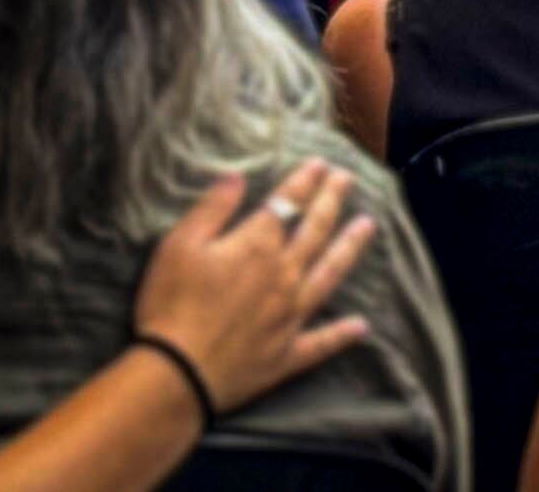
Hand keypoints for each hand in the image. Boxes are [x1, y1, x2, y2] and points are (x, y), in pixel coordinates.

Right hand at [130, 164, 375, 414]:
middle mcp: (284, 275)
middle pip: (316, 230)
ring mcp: (291, 314)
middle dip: (333, 201)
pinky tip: (362, 327)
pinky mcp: (288, 353)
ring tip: (368, 226)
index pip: (288, 203)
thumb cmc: (170, 306)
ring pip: (330, 274)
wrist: (175, 374)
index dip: (305, 181)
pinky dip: (343, 334)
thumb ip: (213, 208)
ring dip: (350, 248)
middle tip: (348, 179)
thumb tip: (237, 176)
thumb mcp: (179, 246)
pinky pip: (322, 342)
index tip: (321, 163)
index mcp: (258, 246)